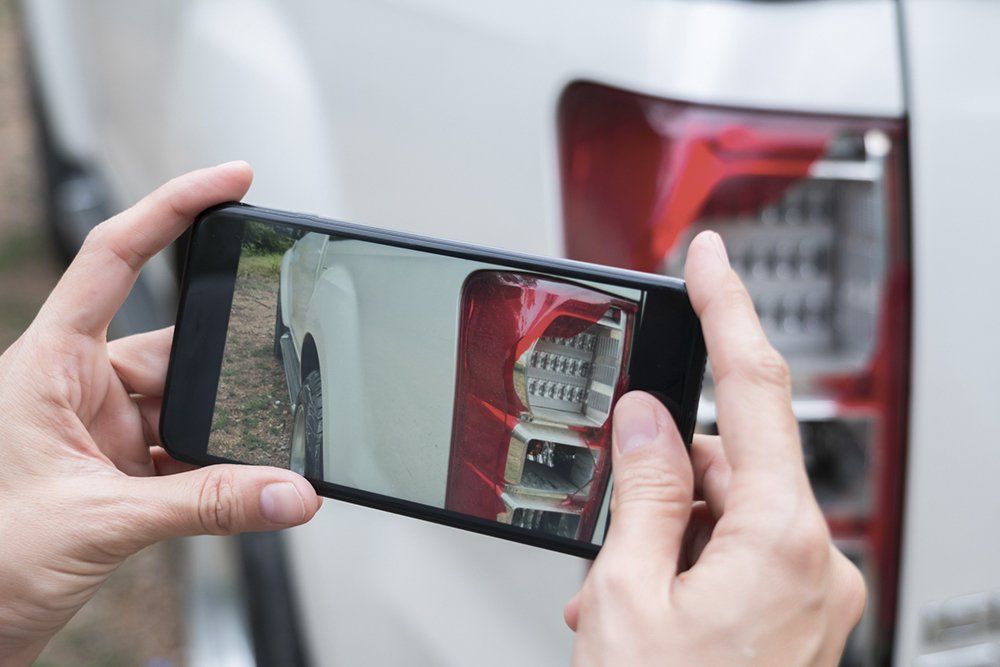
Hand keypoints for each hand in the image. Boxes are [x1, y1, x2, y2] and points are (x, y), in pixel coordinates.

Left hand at [0, 163, 320, 664]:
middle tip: (268, 389)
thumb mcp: (100, 523)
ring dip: (220, 436)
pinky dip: (215, 469)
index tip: (230, 181)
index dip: (171, 207)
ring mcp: (98, 429)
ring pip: (186, 406)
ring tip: (252, 461)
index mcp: (46, 365)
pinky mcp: (118, 469)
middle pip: (172, 347)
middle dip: (220, 374)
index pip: (114, 258)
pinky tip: (234, 488)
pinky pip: (185, 451)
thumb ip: (205, 505)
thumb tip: (288, 492)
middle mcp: (74, 386)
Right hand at [564, 231, 864, 664]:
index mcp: (780, 540)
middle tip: (612, 528)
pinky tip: (646, 600)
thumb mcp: (629, 596)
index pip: (756, 386)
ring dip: (669, 529)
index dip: (728, 309)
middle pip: (732, 458)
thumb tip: (646, 418)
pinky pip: (740, 550)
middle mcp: (814, 559)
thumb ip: (644, 490)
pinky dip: (689, 558)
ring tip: (618, 592)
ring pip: (730, 508)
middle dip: (665, 474)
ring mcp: (812, 590)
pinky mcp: (798, 612)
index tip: (710, 259)